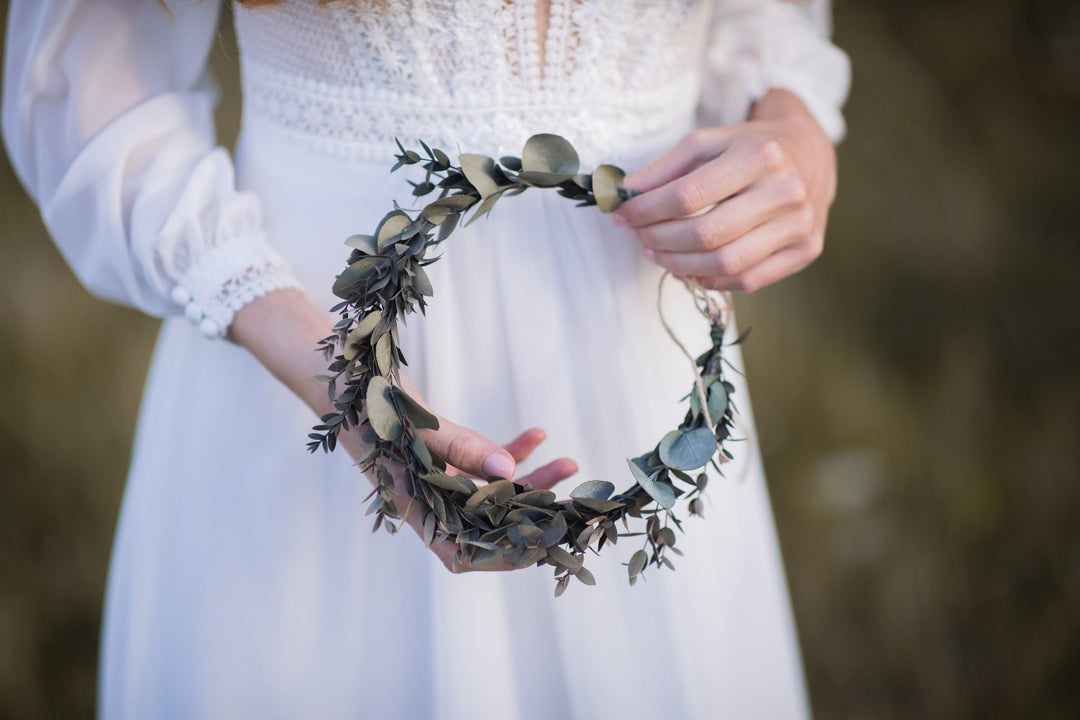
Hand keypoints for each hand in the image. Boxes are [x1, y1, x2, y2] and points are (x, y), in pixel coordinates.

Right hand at [230, 289, 577, 571]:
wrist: (341, 366)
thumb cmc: (364, 396)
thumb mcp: (413, 421)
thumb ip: (461, 448)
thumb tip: (510, 475)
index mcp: (411, 504)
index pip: (460, 552)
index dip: (502, 556)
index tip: (545, 544)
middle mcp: (427, 496)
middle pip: (487, 521)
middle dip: (534, 513)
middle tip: (575, 497)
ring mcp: (436, 474)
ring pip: (492, 490)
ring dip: (532, 480)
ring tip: (570, 462)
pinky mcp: (443, 450)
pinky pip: (483, 459)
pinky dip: (511, 450)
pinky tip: (538, 433)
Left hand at [614, 89, 836, 291]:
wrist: (810, 153)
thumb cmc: (749, 147)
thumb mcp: (706, 142)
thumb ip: (662, 169)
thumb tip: (621, 198)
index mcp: (759, 155)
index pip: (688, 195)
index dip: (646, 210)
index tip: (622, 215)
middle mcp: (786, 191)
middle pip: (706, 234)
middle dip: (659, 240)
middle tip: (638, 237)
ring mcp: (801, 224)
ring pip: (725, 263)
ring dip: (679, 265)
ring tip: (656, 253)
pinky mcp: (807, 250)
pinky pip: (747, 280)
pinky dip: (710, 279)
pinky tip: (689, 267)